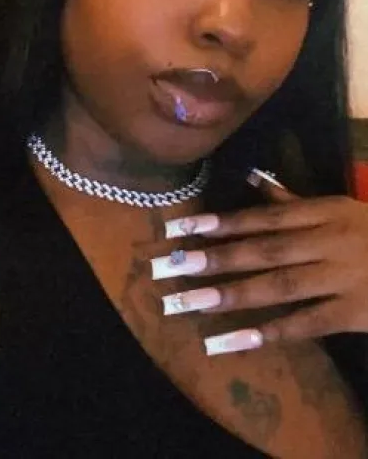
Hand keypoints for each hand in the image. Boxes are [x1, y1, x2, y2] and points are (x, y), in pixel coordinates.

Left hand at [151, 169, 367, 355]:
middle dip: (216, 258)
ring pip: (279, 285)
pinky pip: (307, 324)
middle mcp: (328, 241)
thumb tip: (251, 180)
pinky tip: (234, 341)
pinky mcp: (354, 313)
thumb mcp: (340, 209)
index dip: (221, 222)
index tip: (181, 228)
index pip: (264, 217)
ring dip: (232, 295)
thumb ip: (294, 201)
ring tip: (190, 303)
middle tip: (171, 266)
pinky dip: (271, 332)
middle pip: (264, 249)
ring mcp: (341, 277)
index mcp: (324, 212)